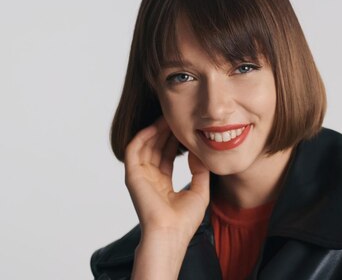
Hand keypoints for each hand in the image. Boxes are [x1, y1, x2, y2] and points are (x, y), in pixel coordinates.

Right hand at [123, 116, 210, 241]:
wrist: (171, 232)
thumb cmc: (185, 219)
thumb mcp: (199, 191)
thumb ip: (200, 171)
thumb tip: (200, 152)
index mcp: (163, 184)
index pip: (167, 156)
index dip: (175, 141)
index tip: (185, 128)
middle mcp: (150, 179)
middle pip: (156, 148)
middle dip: (166, 132)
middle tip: (176, 117)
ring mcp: (141, 177)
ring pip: (145, 146)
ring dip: (155, 131)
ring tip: (167, 118)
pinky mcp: (133, 176)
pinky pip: (134, 150)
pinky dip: (143, 136)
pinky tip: (155, 126)